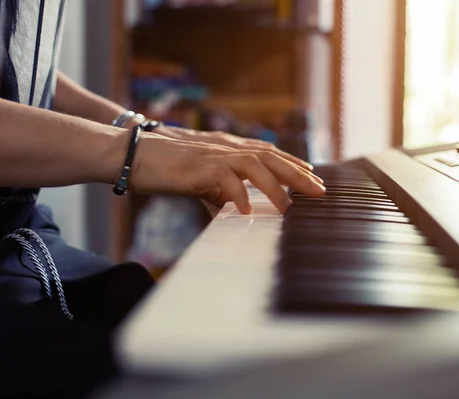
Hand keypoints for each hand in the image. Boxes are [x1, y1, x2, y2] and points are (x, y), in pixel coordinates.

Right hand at [126, 133, 324, 213]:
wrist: (130, 153)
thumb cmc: (164, 166)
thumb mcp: (198, 179)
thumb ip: (218, 190)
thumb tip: (233, 208)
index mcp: (228, 148)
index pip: (269, 154)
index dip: (293, 164)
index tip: (312, 177)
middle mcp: (226, 148)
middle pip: (271, 157)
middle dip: (298, 175)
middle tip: (319, 191)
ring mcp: (213, 155)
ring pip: (256, 165)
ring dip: (275, 187)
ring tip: (289, 208)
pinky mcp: (198, 167)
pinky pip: (225, 180)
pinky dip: (238, 195)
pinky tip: (247, 211)